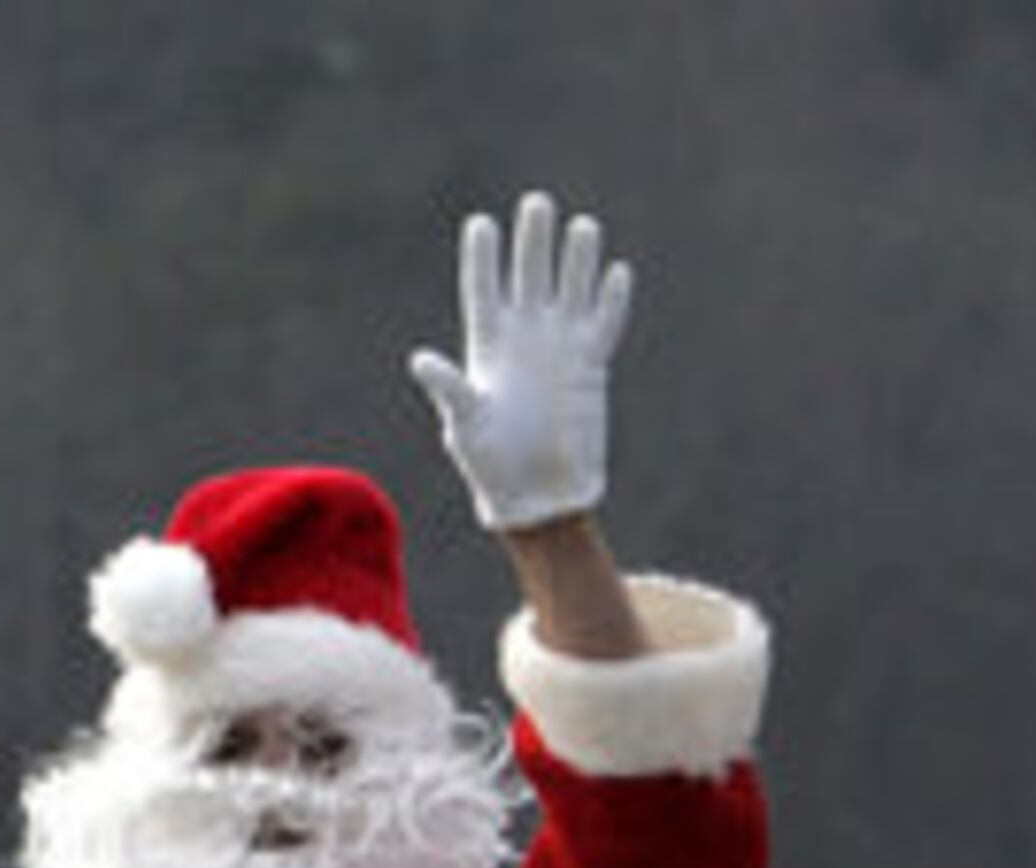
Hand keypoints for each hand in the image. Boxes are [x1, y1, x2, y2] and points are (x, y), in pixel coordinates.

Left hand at [407, 191, 631, 531]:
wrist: (537, 496)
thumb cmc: (491, 465)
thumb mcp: (465, 426)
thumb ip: (449, 389)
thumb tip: (419, 360)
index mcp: (487, 348)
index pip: (483, 291)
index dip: (482, 259)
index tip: (480, 224)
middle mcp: (524, 339)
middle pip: (529, 277)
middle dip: (533, 242)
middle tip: (536, 203)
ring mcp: (560, 348)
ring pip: (570, 289)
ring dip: (576, 259)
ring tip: (581, 226)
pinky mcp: (590, 365)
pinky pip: (604, 323)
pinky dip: (611, 300)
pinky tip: (616, 272)